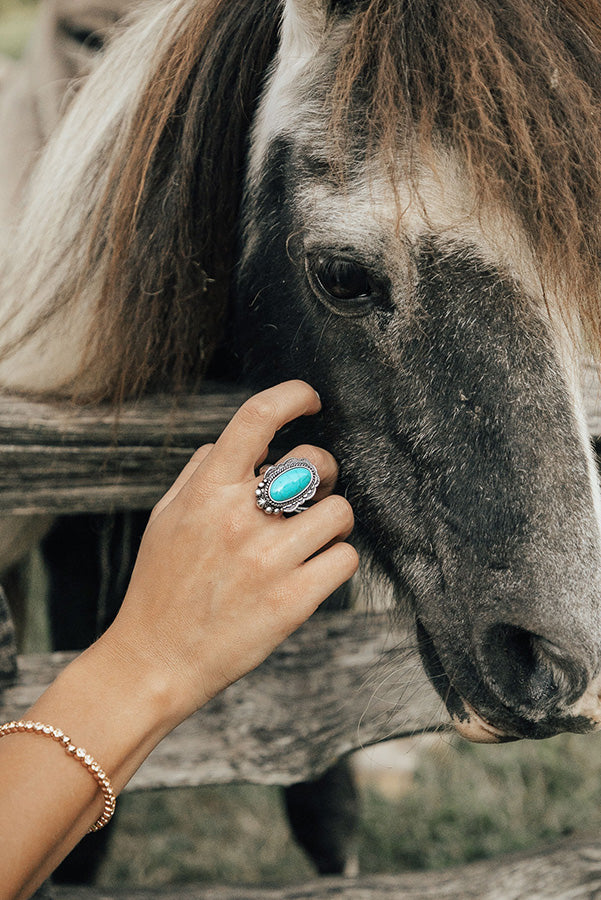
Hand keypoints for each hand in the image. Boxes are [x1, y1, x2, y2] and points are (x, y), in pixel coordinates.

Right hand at [100, 380, 357, 725]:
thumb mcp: (166, 517)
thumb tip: (245, 444)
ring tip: (310, 538)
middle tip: (312, 491)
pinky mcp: (294, 600)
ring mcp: (269, 560)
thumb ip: (201, 471)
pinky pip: (345, 558)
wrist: (156, 662)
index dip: (292, 396)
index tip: (309, 400)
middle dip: (323, 470)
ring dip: (331, 521)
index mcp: (207, 491)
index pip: (257, 418)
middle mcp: (240, 519)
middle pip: (315, 462)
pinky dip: (336, 560)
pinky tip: (313, 570)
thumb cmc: (160, 586)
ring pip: (340, 511)